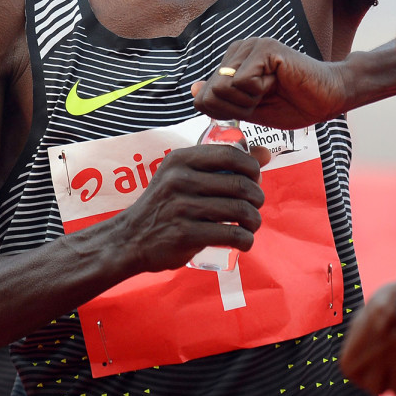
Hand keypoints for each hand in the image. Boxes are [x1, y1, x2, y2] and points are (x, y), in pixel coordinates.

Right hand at [112, 144, 268, 272]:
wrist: (129, 238)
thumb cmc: (164, 204)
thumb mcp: (182, 175)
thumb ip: (221, 163)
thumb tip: (266, 153)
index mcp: (180, 159)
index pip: (230, 155)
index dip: (252, 168)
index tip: (254, 180)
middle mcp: (180, 180)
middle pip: (240, 185)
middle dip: (257, 198)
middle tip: (254, 207)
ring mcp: (182, 207)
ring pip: (240, 210)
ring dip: (255, 221)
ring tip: (251, 225)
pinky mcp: (186, 234)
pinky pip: (231, 235)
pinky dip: (246, 240)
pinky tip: (244, 242)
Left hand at [193, 38, 347, 128]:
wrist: (329, 98)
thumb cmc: (293, 104)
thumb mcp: (250, 109)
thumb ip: (222, 101)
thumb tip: (194, 91)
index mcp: (231, 64)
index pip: (203, 97)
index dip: (226, 113)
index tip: (251, 108)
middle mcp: (237, 51)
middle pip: (211, 93)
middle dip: (237, 108)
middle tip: (263, 100)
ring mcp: (251, 46)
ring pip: (224, 87)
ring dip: (249, 100)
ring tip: (271, 90)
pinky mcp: (265, 48)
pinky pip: (243, 80)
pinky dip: (260, 91)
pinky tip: (277, 82)